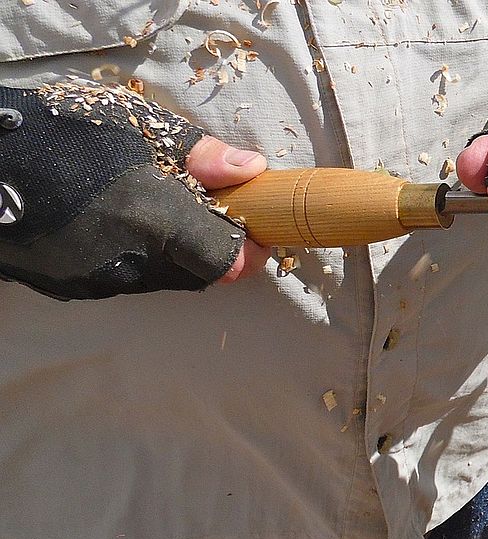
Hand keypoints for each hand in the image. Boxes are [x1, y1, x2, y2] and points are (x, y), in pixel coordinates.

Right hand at [0, 80, 269, 299]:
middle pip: (198, 274)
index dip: (248, 248)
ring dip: (175, 253)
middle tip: (210, 213)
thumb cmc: (59, 132)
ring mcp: (101, 281)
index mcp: (155, 221)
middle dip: (213, 249)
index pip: (229, 261)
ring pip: (162, 278)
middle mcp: (133, 262)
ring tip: (157, 211)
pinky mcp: (74, 288)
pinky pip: (124, 279)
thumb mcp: (133, 125)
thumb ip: (198, 154)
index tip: (252, 228)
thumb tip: (251, 169)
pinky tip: (118, 224)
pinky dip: (136, 257)